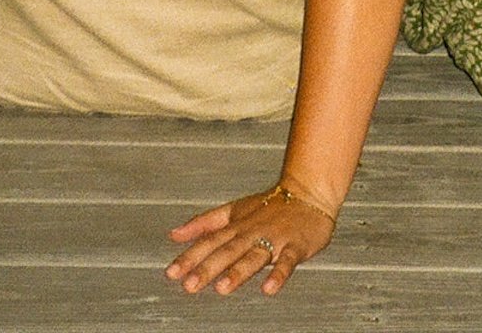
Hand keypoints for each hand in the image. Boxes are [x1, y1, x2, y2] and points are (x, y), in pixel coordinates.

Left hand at [166, 182, 335, 296]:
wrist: (309, 193)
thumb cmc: (270, 206)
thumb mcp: (233, 211)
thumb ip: (204, 223)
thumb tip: (174, 234)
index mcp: (236, 226)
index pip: (209, 241)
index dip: (190, 256)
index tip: (172, 273)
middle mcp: (251, 232)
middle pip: (227, 251)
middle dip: (208, 268)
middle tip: (190, 285)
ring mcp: (274, 239)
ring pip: (254, 256)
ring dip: (238, 272)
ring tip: (222, 288)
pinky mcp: (295, 246)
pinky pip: (287, 261)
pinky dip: (278, 274)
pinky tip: (269, 288)